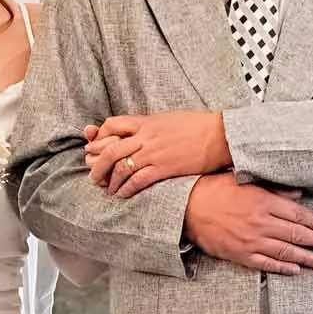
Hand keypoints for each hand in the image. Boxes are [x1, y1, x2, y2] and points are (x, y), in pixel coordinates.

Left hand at [84, 112, 231, 195]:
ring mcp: (154, 152)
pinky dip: (126, 189)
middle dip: (97, 164)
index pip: (112, 124)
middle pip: (110, 149)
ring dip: (110, 180)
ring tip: (107, 188)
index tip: (96, 147)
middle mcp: (146, 136)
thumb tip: (138, 132)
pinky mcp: (164, 168)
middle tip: (93, 175)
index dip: (100, 137)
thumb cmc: (197, 126)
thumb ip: (150, 126)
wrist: (219, 134)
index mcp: (146, 121)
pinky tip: (122, 194)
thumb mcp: (168, 119)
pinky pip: (137, 180)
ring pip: (120, 167)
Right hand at [183, 175, 312, 274]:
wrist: (187, 208)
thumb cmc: (215, 190)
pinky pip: (266, 264)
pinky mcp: (240, 254)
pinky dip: (282, 267)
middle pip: (296, 234)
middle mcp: (261, 223)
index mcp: (264, 202)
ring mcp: (251, 241)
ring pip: (285, 251)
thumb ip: (274, 189)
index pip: (298, 214)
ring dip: (306, 258)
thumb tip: (298, 194)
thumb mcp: (246, 182)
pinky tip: (295, 269)